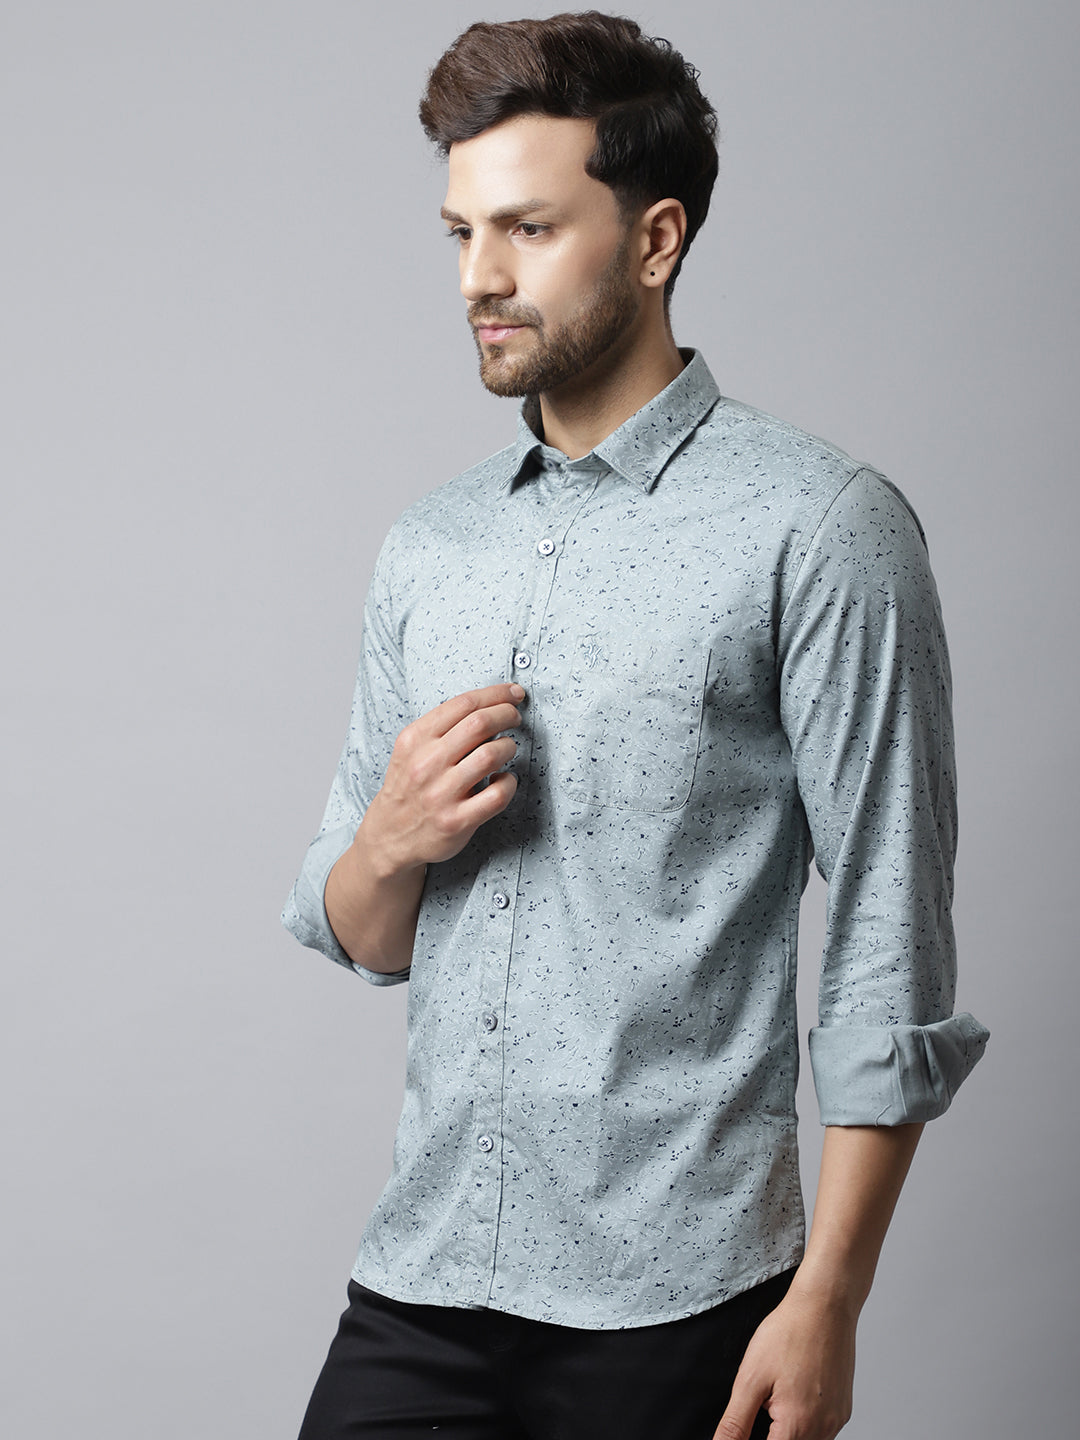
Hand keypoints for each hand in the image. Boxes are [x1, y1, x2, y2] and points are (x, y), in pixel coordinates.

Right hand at [360, 682, 525, 873]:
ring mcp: (442, 794)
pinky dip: (510, 782)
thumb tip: (489, 705)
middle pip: (480, 724)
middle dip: (507, 714)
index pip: (463, 704)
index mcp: (415, 740)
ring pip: (491, 755)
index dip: (495, 694)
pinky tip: (504, 780)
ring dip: (508, 747)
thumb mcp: (410, 749)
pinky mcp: (457, 821)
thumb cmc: (408, 788)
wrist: (388, 836)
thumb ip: (442, 727)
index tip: (513, 693)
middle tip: (515, 717)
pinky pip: (498, 794)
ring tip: (507, 750)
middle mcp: (426, 764)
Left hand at [713, 1281, 855, 1439]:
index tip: (748, 1422)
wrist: (825, 1305)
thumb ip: (735, 1423)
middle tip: (764, 1401)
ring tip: (779, 1391)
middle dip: (770, 1432)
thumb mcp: (750, 1378)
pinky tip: (795, 1391)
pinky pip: (821, 1429)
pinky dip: (804, 1420)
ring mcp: (836, 1421)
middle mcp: (823, 1430)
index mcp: (797, 1426)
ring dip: (787, 1428)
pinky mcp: (843, 1410)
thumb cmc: (790, 1333)